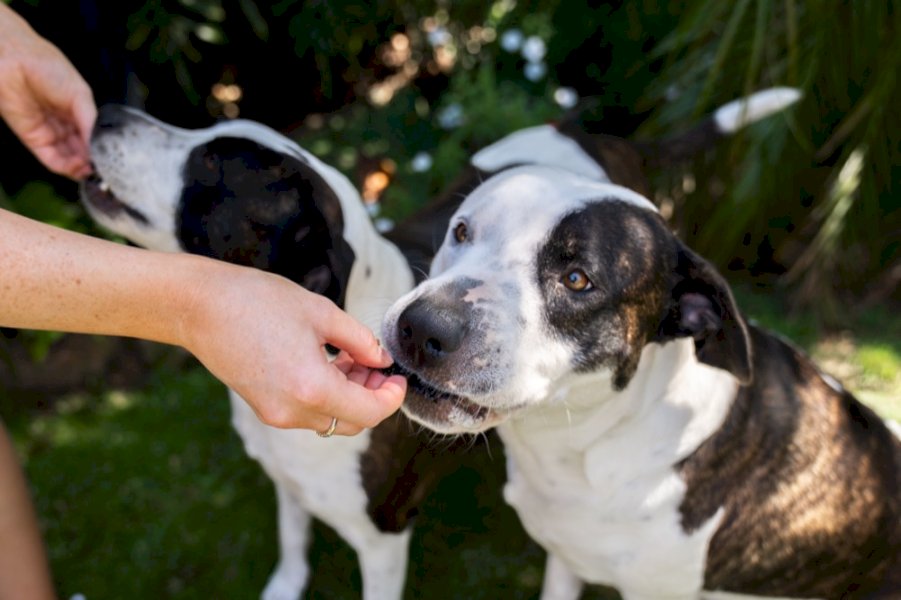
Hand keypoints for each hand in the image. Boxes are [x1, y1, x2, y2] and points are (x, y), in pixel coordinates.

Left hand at [0, 4, 95, 179]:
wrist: (15, 61)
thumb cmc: (47, 68)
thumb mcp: (80, 94)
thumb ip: (90, 121)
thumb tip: (100, 145)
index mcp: (79, 111)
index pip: (95, 137)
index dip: (104, 149)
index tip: (114, 159)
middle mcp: (65, 124)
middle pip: (83, 151)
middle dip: (94, 162)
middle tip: (106, 169)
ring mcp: (50, 133)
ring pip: (69, 159)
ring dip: (81, 168)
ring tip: (92, 170)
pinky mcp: (33, 139)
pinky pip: (51, 159)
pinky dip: (65, 167)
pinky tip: (77, 168)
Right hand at [182, 264, 407, 434]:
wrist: (199, 307)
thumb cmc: (258, 301)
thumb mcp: (321, 312)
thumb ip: (360, 340)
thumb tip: (382, 360)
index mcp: (312, 387)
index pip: (369, 412)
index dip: (391, 398)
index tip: (398, 378)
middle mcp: (293, 411)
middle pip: (352, 422)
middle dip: (372, 397)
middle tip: (378, 366)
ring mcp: (276, 413)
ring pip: (330, 419)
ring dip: (350, 396)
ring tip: (354, 359)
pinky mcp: (264, 407)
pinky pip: (308, 412)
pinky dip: (326, 395)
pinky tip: (329, 364)